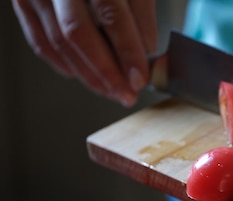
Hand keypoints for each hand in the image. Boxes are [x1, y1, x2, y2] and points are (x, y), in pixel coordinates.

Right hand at [12, 0, 156, 106]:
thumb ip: (140, 11)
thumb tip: (146, 52)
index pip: (111, 15)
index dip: (128, 51)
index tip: (141, 78)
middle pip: (78, 34)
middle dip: (106, 72)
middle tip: (127, 94)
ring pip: (58, 42)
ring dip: (88, 74)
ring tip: (112, 91)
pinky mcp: (22, 0)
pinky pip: (40, 41)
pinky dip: (63, 63)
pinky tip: (84, 76)